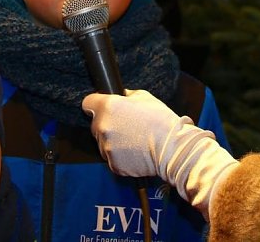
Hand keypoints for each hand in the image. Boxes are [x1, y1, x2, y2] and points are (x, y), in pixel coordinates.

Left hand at [83, 89, 237, 219]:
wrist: (172, 147)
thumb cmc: (160, 120)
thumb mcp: (144, 97)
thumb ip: (126, 96)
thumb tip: (120, 96)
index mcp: (108, 107)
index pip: (87, 103)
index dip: (95, 105)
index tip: (102, 108)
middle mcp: (103, 126)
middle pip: (96, 125)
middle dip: (107, 125)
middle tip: (127, 126)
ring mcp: (106, 147)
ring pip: (103, 143)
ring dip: (113, 141)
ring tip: (134, 140)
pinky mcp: (113, 164)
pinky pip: (112, 158)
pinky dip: (121, 156)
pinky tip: (135, 152)